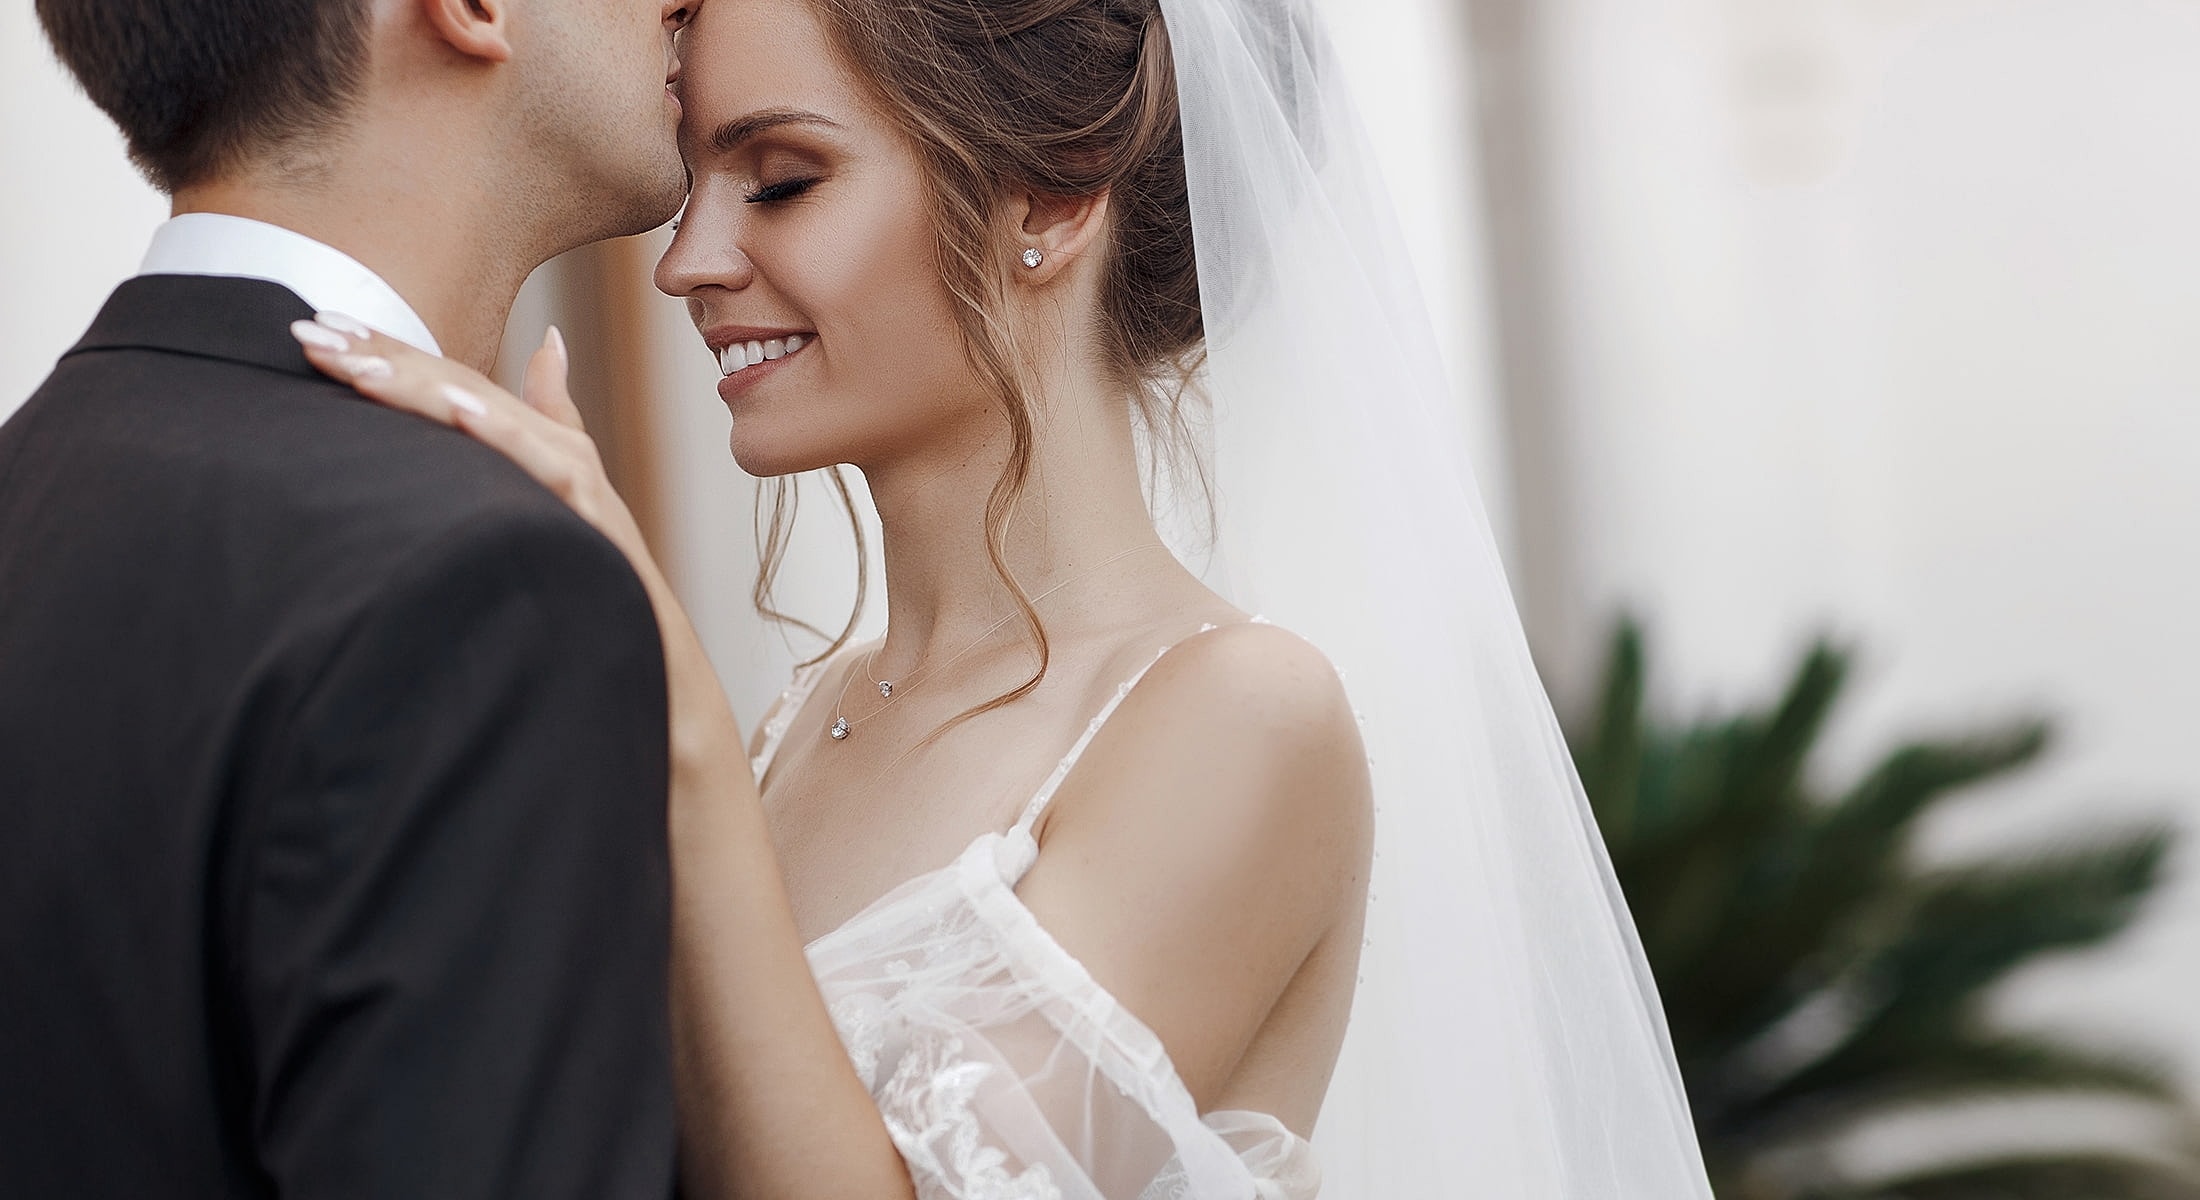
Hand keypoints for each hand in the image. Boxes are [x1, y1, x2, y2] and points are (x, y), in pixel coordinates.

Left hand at [290, 314, 657, 591]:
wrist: (650, 638)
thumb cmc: (600, 569)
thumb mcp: (565, 483)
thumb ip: (550, 412)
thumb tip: (550, 340)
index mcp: (534, 438)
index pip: (449, 380)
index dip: (386, 349)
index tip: (318, 325)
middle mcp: (552, 444)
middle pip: (457, 385)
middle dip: (381, 356)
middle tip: (309, 331)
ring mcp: (572, 474)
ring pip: (486, 415)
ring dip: (419, 387)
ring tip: (357, 365)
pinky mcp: (587, 509)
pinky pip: (537, 465)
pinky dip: (498, 433)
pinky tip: (455, 408)